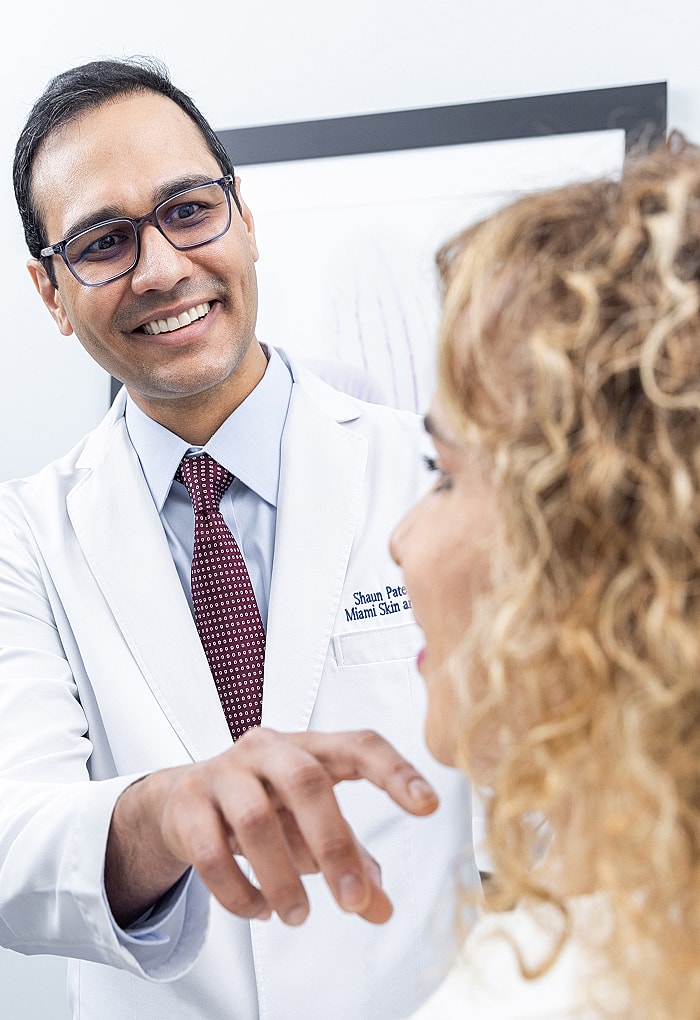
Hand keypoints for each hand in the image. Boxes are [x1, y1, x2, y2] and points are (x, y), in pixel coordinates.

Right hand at [105, 727, 437, 927]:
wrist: (182, 799)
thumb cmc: (263, 803)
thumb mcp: (310, 826)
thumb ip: (350, 860)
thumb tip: (381, 907)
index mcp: (310, 746)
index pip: (359, 744)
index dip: (396, 771)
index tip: (429, 806)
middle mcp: (268, 748)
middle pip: (306, 781)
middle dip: (334, 845)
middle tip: (353, 902)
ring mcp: (224, 771)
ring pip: (255, 819)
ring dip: (282, 877)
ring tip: (298, 915)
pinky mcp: (187, 803)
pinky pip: (211, 852)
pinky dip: (239, 890)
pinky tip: (259, 910)